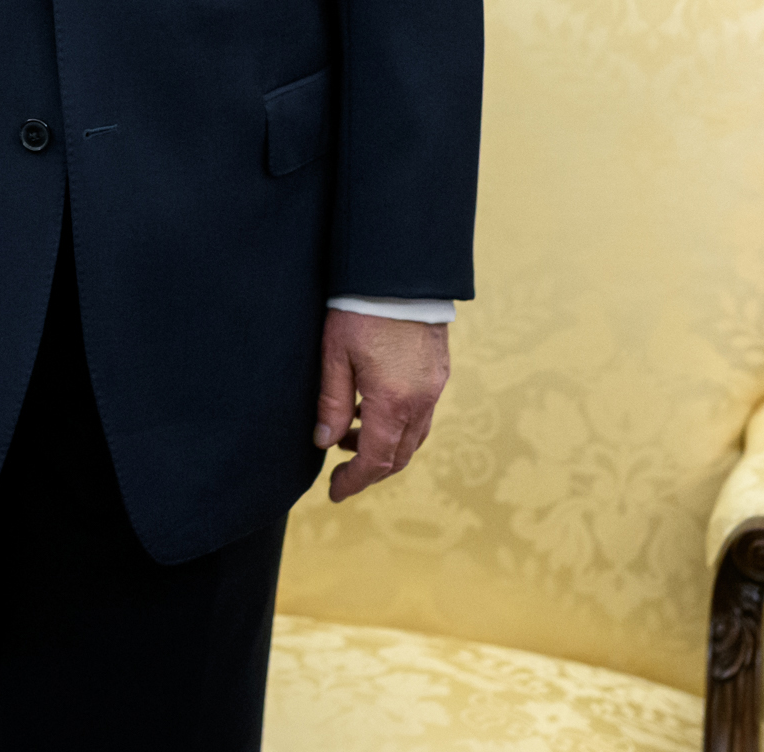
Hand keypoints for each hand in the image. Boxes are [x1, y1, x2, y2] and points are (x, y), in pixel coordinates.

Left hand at [313, 311, 449, 502]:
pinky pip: (421, 413)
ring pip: (413, 436)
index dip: (354, 482)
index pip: (376, 460)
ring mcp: (434, 387)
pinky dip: (397, 423)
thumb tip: (324, 442)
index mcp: (393, 402)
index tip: (333, 492)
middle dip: (370, 470)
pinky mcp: (439, 371)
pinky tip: (372, 409)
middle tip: (340, 472)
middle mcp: (421, 400)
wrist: (399, 272)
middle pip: (399, 455)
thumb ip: (331, 401)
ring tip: (348, 435)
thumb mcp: (335, 355)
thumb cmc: (360, 309)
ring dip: (384, 446)